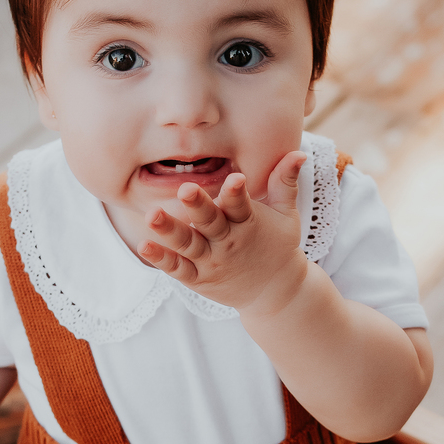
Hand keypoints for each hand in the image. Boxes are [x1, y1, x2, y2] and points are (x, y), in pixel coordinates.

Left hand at [139, 150, 307, 315]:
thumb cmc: (278, 245)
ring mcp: (212, 262)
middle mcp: (229, 242)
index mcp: (249, 223)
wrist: (275, 292)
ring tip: (152, 215)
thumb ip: (284, 182)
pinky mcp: (198, 278)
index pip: (242, 205)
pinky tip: (145, 245)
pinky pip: (178, 268)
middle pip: (211, 223)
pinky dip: (162, 259)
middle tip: (185, 189)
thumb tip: (298, 151)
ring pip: (189, 245)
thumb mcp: (286, 214)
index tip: (235, 178)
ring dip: (170, 231)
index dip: (236, 193)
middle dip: (199, 207)